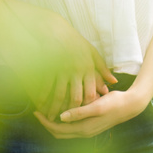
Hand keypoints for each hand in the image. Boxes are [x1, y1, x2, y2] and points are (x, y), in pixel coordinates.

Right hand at [7, 3, 115, 119]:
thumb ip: (102, 69)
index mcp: (87, 68)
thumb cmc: (75, 42)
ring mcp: (61, 69)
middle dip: (70, 111)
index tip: (84, 115)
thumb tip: (113, 82)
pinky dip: (43, 97)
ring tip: (50, 117)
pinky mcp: (48, 67)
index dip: (87, 106)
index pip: (90, 92)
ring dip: (54, 108)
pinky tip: (40, 105)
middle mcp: (76, 71)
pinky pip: (46, 87)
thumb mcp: (92, 53)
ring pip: (59, 94)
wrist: (55, 30)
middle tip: (65, 122)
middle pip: (75, 97)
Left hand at [35, 87, 148, 138]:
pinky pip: (72, 126)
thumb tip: (61, 117)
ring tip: (46, 110)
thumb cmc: (113, 103)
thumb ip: (79, 113)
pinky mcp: (91, 125)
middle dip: (47, 123)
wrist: (130, 106)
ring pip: (65, 130)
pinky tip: (61, 109)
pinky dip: (63, 121)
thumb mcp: (96, 106)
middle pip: (59, 132)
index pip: (57, 129)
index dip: (45, 121)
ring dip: (54, 122)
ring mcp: (88, 130)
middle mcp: (84, 132)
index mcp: (83, 129)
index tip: (36, 111)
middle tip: (37, 111)